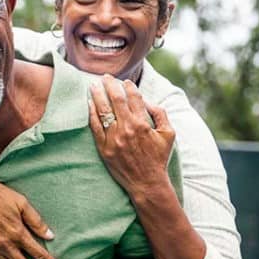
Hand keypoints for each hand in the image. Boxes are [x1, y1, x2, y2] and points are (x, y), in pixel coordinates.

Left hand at [88, 75, 175, 197]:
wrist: (147, 182)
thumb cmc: (158, 158)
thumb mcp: (169, 134)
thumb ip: (161, 114)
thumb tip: (148, 101)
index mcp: (142, 124)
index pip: (134, 98)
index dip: (128, 87)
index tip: (124, 81)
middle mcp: (127, 129)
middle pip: (115, 100)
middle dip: (109, 85)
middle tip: (105, 76)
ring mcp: (114, 138)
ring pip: (102, 111)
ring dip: (97, 95)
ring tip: (93, 85)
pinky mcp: (104, 148)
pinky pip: (95, 126)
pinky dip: (92, 113)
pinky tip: (89, 104)